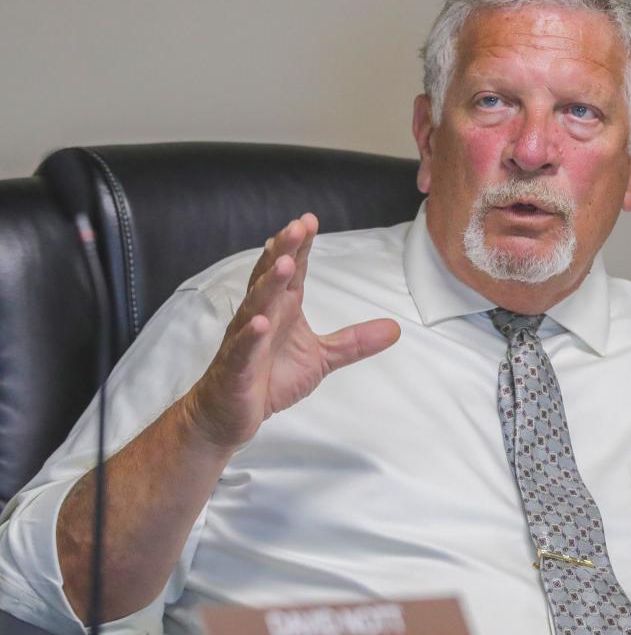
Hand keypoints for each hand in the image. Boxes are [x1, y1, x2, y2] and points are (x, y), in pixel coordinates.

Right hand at [184, 213, 399, 450]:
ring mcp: (246, 340)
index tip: (309, 221)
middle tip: (296, 228)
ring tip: (282, 264)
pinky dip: (251, 336)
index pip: (292, 271)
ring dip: (268, 285)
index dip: (299, 247)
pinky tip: (260, 323)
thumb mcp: (322, 358)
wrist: (231, 413)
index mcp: (282, 309)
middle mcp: (262, 316)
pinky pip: (243, 349)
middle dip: (283, 252)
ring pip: (256, 306)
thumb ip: (355, 341)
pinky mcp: (236, 368)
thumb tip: (395, 328)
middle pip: (271, 278)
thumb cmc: (271, 378)